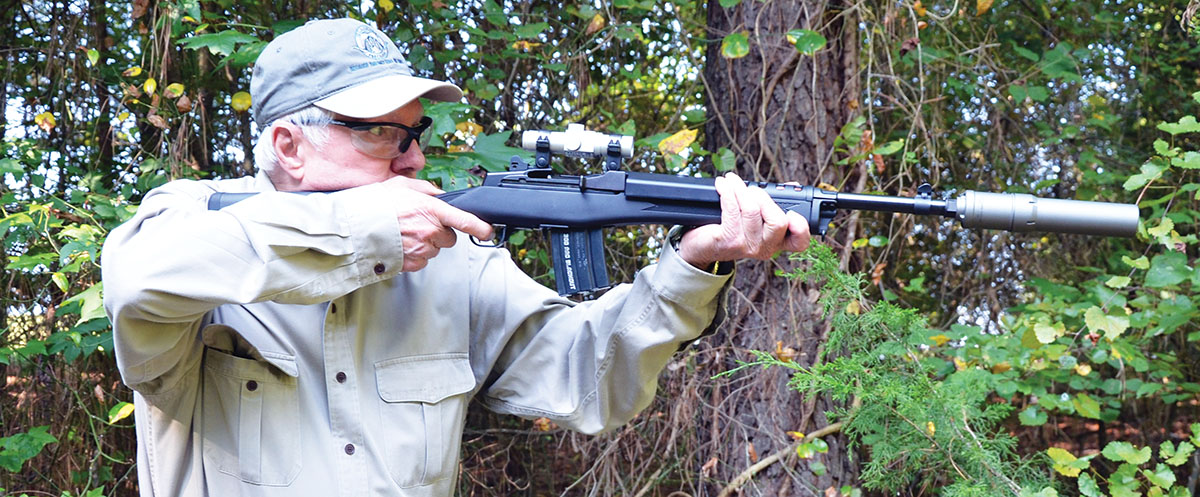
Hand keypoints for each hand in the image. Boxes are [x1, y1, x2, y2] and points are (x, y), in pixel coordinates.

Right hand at [381, 176, 493, 271]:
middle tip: (419, 224)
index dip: (481, 227)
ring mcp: (421, 249)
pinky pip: (422, 261)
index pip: (465, 221)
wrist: (352, 227)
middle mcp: (429, 231)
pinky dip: (415, 255)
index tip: (488, 231)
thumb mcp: (401, 185)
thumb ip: (425, 189)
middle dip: (439, 232)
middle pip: (449, 238)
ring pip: (435, 250)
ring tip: (405, 233)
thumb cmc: (374, 204)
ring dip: (426, 243)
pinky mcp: (411, 263)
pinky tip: (401, 244)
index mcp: (431, 210)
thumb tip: (438, 195)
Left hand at [677, 172, 810, 268]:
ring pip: (752, 210)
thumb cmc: (732, 227)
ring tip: (732, 182)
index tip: (792, 213)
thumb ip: (773, 204)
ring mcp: (747, 246)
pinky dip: (727, 192)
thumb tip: (791, 187)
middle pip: (778, 221)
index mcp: (777, 242)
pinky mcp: (728, 240)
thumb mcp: (756, 219)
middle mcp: (765, 247)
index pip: (799, 242)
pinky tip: (722, 185)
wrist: (703, 246)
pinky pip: (732, 209)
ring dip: (740, 189)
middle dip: (764, 197)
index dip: (801, 228)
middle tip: (751, 190)